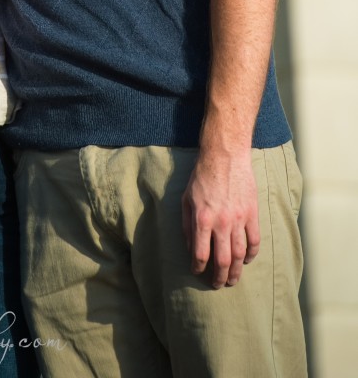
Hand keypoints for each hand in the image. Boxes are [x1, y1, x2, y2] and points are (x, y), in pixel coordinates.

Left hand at [181, 148, 259, 288]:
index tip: (197, 272)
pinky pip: (254, 241)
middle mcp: (221, 223)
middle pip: (223, 261)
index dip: (198, 268)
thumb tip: (190, 249)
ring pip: (241, 255)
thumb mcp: (186, 199)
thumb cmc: (201, 177)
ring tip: (233, 280)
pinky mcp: (252, 214)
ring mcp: (239, 219)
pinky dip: (252, 254)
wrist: (224, 157)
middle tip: (218, 284)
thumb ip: (187, 226)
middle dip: (220, 278)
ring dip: (237, 272)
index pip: (201, 255)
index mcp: (202, 219)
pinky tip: (248, 260)